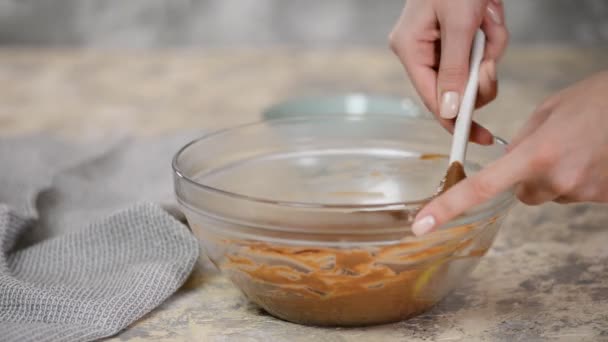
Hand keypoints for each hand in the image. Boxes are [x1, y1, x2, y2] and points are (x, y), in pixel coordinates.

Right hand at [390, 0, 507, 144]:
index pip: (431, 99)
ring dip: (490, 52)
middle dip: (480, 76)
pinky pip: (480, 54)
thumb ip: (453, 70)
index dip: (455, 122)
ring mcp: (439, 45)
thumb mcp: (459, 23)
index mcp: (410, 49)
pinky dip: (492, 39)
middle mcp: (421, 51)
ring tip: (488, 20)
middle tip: (490, 60)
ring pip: (472, 72)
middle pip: (454, 89)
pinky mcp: (457, 38)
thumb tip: (448, 112)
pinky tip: (489, 16)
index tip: (477, 138)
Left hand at [412, 71, 607, 235]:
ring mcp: (583, 192)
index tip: (422, 225)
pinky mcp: (602, 198)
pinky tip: (591, 155)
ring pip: (549, 193)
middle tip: (548, 148)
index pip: (481, 188)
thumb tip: (506, 163)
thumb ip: (521, 142)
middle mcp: (557, 180)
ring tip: (577, 146)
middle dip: (525, 177)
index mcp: (536, 155)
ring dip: (554, 176)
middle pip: (521, 194)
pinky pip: (573, 193)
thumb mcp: (547, 112)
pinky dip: (576, 178)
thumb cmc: (597, 100)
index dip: (447, 208)